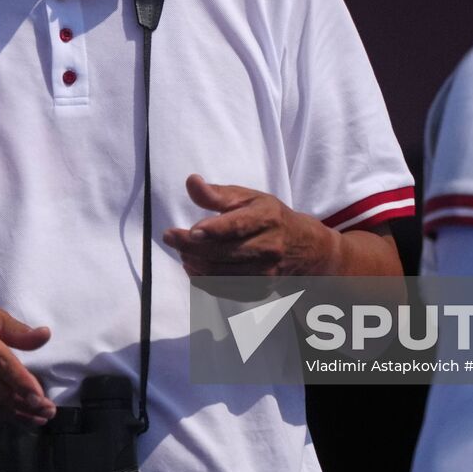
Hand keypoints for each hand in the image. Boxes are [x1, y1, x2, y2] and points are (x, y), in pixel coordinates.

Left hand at [162, 174, 340, 277]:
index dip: (212, 230)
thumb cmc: (268, 216)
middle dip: (191, 247)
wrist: (302, 247)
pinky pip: (225, 289)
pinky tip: (194, 267)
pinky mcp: (260, 290)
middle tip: (170, 237)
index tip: (189, 231)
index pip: (237, 226)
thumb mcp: (248, 198)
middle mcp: (269, 247)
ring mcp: (266, 273)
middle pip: (224, 253)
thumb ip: (217, 193)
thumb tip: (191, 181)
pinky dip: (204, 280)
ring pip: (221, 274)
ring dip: (195, 264)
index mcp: (267, 218)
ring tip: (182, 252)